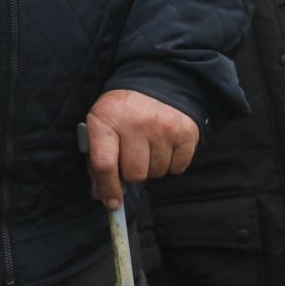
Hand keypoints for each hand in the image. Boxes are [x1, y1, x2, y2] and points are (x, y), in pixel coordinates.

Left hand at [84, 89, 199, 208]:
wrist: (154, 83)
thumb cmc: (122, 112)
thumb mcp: (101, 125)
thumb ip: (98, 161)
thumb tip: (103, 197)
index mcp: (106, 119)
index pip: (104, 164)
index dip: (108, 188)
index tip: (112, 202)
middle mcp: (135, 123)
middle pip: (135, 173)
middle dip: (132, 171)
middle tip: (131, 155)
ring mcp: (163, 127)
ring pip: (157, 172)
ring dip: (151, 166)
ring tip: (147, 144)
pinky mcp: (186, 132)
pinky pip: (177, 168)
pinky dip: (170, 162)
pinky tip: (163, 144)